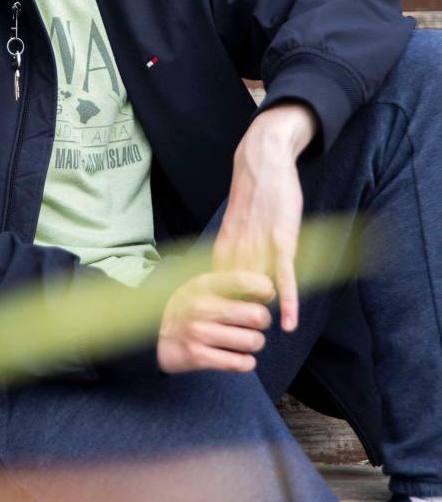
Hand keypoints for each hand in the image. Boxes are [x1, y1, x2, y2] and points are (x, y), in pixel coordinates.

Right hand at [157, 269, 275, 374]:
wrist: (154, 335)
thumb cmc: (189, 308)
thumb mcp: (203, 287)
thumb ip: (232, 285)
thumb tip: (270, 290)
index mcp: (203, 285)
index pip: (243, 280)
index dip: (263, 288)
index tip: (266, 295)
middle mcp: (201, 307)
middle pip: (256, 315)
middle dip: (263, 321)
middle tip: (256, 322)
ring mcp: (199, 333)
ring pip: (252, 341)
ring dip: (256, 343)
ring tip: (247, 340)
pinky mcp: (198, 357)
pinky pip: (239, 363)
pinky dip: (246, 362)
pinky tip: (240, 356)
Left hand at [211, 103, 317, 332]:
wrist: (263, 159)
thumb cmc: (253, 191)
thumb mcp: (236, 222)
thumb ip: (233, 247)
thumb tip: (231, 269)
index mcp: (224, 245)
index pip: (218, 289)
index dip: (218, 310)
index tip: (213, 330)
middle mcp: (238, 249)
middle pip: (236, 294)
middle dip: (235, 317)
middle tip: (236, 342)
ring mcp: (260, 245)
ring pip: (258, 288)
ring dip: (260, 312)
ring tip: (257, 335)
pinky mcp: (282, 240)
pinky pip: (285, 277)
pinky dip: (288, 301)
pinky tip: (289, 322)